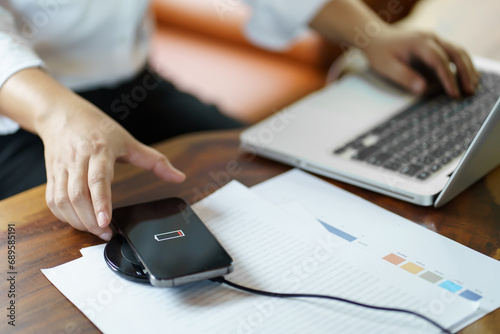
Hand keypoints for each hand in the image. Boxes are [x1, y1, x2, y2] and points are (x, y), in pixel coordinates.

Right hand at [38, 98, 184, 239]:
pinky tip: (78, 221)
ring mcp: (61, 167)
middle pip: (78, 194)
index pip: (97, 179)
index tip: (105, 221)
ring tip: (94, 230)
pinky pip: (52, 200)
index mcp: (99, 150)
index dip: (101, 202)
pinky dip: (63, 215)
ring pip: (62, 200)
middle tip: (105, 233)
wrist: (62, 114)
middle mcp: (77, 159)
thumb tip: (179, 177)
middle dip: (89, 219)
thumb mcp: (128, 141)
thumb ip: (155, 161)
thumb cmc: (98, 128)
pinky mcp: (51, 174)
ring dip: (77, 220)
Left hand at [309, 0, 478, 97]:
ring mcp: (435, 39)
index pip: (440, 60)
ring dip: (468, 68)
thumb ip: (404, 77)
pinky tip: (466, 78)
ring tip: (472, 87)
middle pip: (456, 53)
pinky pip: (454, 53)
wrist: (375, 38)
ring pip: (459, 51)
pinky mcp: (435, 44)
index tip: (453, 94)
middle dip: (465, 73)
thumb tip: (423, 89)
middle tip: (469, 92)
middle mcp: (431, 38)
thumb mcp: (386, 67)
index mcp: (419, 42)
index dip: (448, 78)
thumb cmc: (380, 53)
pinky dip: (462, 65)